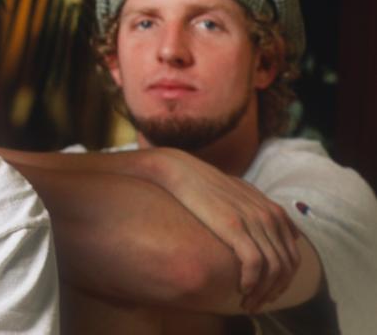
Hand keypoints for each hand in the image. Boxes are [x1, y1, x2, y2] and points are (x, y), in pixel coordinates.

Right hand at [151, 148, 299, 311]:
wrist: (182, 172)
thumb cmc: (208, 185)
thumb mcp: (243, 193)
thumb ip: (265, 210)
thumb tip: (286, 231)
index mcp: (273, 212)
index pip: (293, 257)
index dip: (284, 281)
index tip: (267, 294)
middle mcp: (269, 216)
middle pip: (286, 266)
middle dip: (275, 291)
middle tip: (258, 304)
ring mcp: (253, 221)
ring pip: (274, 268)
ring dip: (263, 292)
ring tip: (248, 303)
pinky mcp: (234, 226)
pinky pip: (255, 263)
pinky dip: (252, 281)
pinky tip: (241, 288)